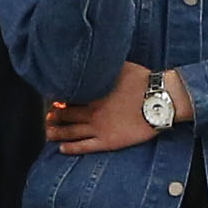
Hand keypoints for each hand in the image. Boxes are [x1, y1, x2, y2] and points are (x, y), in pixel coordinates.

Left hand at [45, 69, 165, 155]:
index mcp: (94, 94)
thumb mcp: (122, 66)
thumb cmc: (144, 82)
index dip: (59, 99)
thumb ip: (106, 66)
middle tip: (48, 117)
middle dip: (55, 116)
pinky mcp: (108, 141)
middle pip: (66, 115)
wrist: (159, 101)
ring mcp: (99, 128)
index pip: (69, 97)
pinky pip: (85, 147)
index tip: (53, 100)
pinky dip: (71, 148)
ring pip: (71, 132)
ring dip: (57, 132)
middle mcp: (92, 111)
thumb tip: (97, 58)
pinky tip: (62, 149)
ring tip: (48, 132)